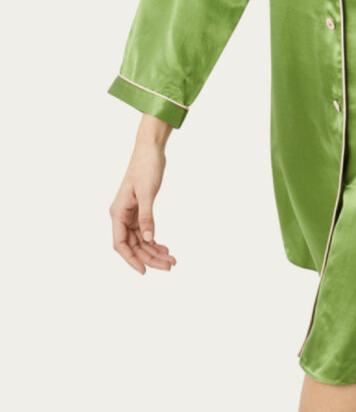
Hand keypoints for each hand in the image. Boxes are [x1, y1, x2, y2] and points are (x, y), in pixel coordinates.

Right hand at [109, 137, 176, 274]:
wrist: (150, 149)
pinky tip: (165, 247)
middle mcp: (122, 215)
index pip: (120, 244)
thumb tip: (149, 239)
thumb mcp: (147, 192)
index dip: (131, 259)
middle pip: (133, 245)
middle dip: (149, 257)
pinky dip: (155, 240)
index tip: (144, 271)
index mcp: (118, 212)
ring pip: (141, 240)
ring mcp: (131, 214)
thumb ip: (147, 216)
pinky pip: (145, 231)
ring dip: (154, 251)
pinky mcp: (140, 210)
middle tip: (169, 265)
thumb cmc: (146, 166)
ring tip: (171, 259)